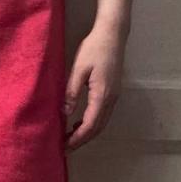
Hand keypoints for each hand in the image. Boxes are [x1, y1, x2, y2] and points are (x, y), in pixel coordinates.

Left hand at [63, 24, 125, 152]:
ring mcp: (115, 95)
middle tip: (66, 147)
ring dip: (88, 132)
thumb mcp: (79, 68)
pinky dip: (93, 122)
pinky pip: (104, 113)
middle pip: (98, 127)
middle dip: (82, 139)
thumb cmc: (94, 48)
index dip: (77, 138)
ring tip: (71, 137)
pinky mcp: (114, 90)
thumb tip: (65, 112)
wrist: (112, 34)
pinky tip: (81, 120)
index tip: (65, 147)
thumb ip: (72, 91)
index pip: (90, 124)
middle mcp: (111, 99)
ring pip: (102, 122)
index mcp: (102, 95)